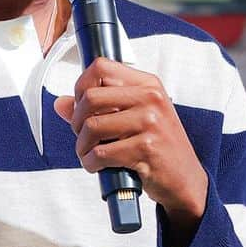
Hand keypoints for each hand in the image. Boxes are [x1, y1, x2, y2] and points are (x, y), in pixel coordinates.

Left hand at [54, 58, 208, 243]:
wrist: (185, 179)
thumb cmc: (158, 146)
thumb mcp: (134, 118)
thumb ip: (98, 107)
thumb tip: (60, 103)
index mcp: (147, 84)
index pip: (101, 67)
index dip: (81, 85)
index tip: (81, 106)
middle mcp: (150, 98)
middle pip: (90, 97)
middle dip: (77, 121)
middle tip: (83, 136)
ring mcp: (150, 122)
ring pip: (92, 127)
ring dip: (82, 146)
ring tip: (89, 153)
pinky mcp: (146, 149)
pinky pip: (101, 153)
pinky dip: (91, 163)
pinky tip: (97, 166)